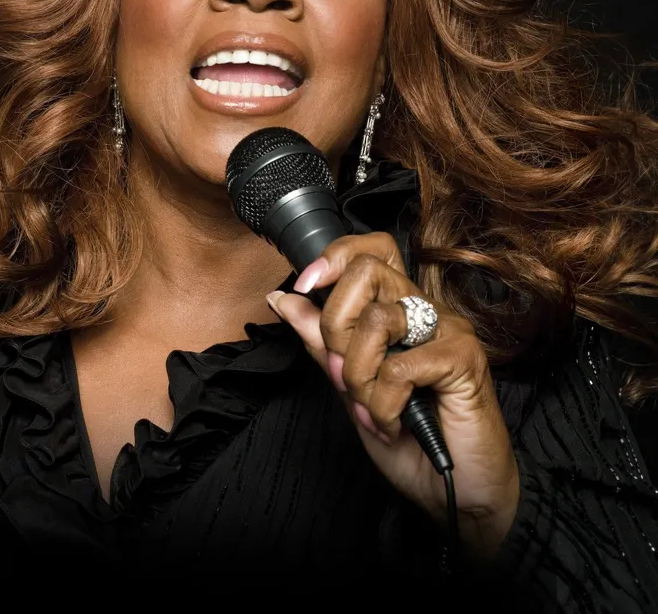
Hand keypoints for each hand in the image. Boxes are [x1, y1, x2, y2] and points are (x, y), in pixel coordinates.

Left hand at [266, 232, 519, 561]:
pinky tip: (394, 425)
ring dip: (359, 374)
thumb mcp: (350, 387)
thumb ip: (320, 341)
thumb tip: (281, 297)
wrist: (455, 493)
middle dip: (336, 324)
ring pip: (376, 320)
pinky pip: (399, 367)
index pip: (369, 252)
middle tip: (344, 372)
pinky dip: (384, 404)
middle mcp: (424, 310)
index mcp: (398, 311)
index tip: (304, 287)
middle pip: (366, 271)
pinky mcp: (464, 358)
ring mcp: (448, 330)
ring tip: (373, 409)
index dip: (332, 259)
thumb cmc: (409, 441)